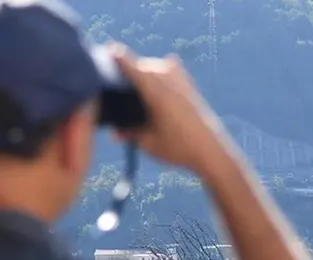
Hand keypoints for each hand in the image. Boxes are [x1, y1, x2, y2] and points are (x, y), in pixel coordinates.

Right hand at [108, 42, 229, 173]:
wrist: (212, 149)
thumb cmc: (178, 148)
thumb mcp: (147, 142)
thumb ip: (127, 132)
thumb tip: (113, 130)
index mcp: (154, 88)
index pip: (126, 62)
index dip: (111, 57)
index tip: (100, 56)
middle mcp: (165, 75)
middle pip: (136, 68)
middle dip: (124, 78)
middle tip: (114, 95)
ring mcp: (177, 75)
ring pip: (149, 69)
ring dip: (140, 79)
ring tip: (132, 98)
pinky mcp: (185, 80)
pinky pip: (162, 71)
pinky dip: (154, 79)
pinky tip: (150, 92)